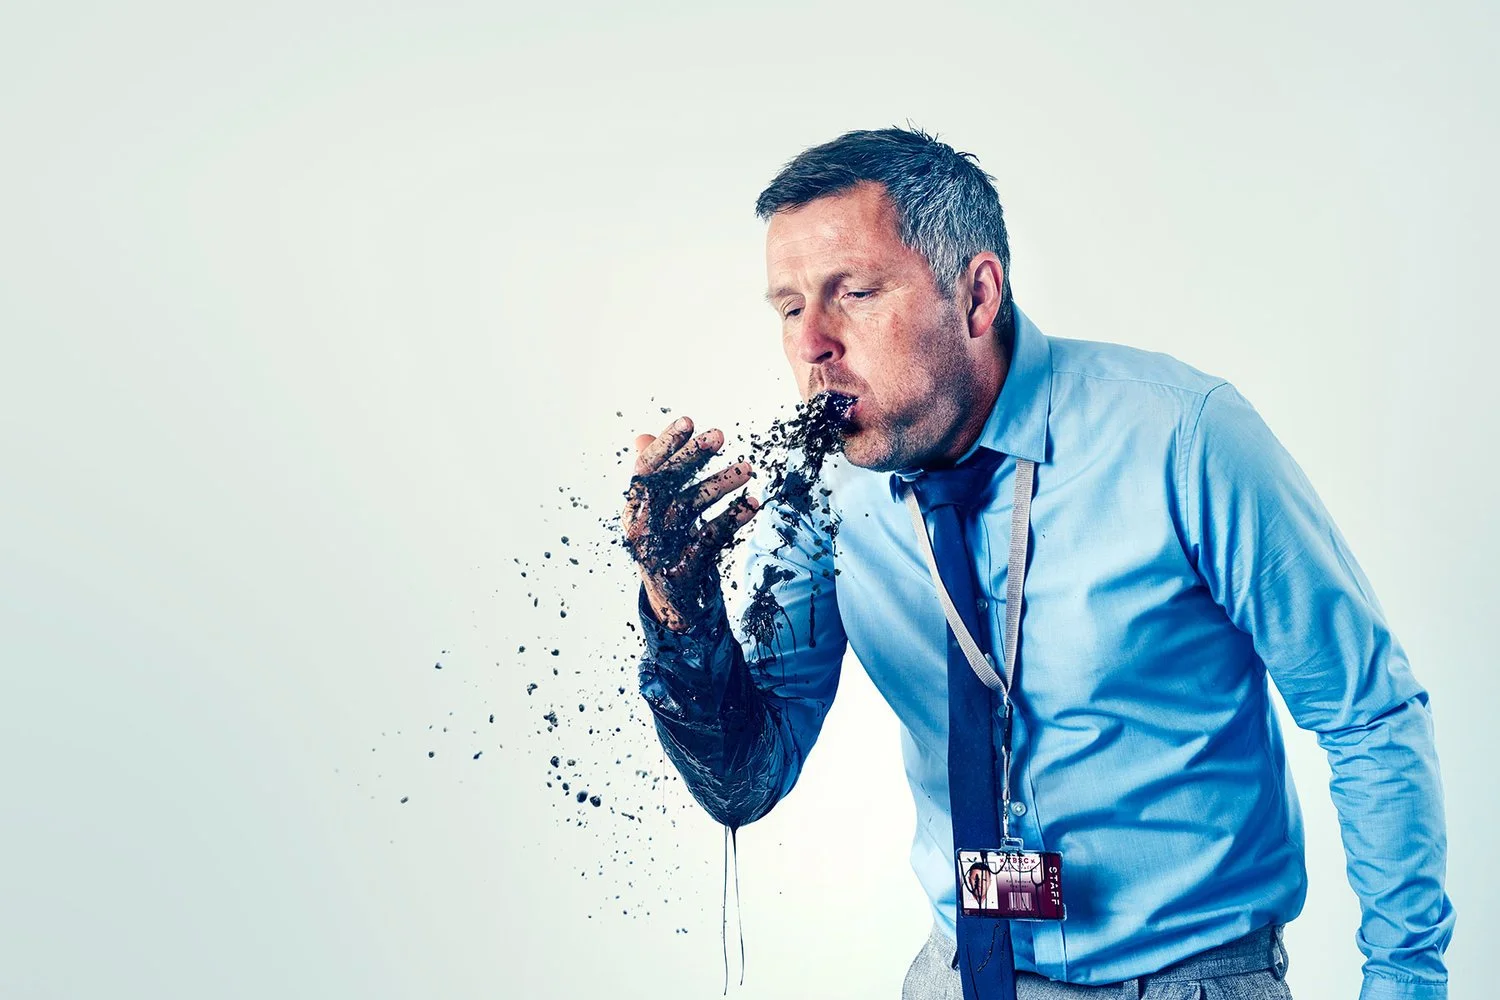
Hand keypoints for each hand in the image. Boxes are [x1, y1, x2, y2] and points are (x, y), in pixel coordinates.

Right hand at [622, 416, 760, 631]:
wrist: (669, 599)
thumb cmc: (666, 542)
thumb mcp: (656, 510)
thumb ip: (655, 476)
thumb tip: (641, 437)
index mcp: (633, 507)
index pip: (645, 468)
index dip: (666, 444)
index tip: (689, 421)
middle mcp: (641, 526)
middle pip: (665, 484)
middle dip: (692, 457)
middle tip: (720, 434)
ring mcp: (660, 548)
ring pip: (689, 509)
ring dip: (720, 484)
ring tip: (748, 468)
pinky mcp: (682, 569)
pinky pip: (710, 539)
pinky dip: (732, 519)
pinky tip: (753, 504)